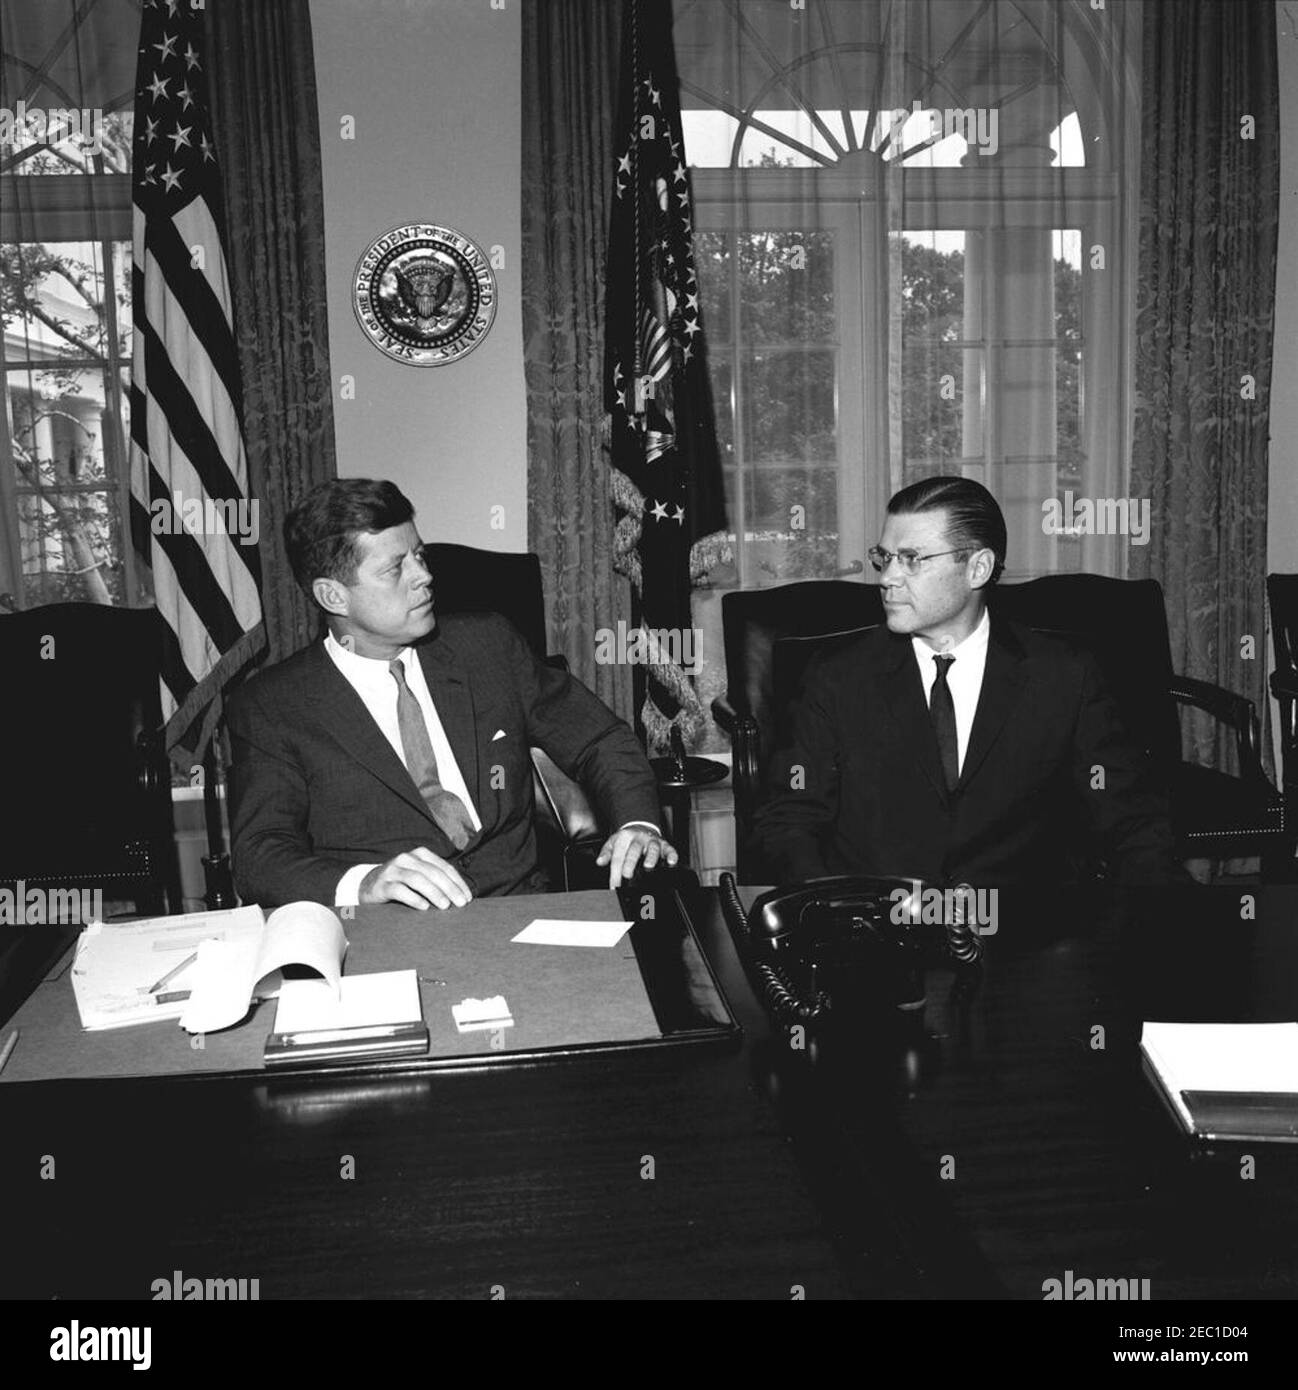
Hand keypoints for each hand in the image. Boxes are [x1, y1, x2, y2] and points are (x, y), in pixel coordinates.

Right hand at [358, 848, 472, 909]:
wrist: (368, 886)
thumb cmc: (401, 883)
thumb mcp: (419, 876)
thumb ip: (436, 881)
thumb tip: (461, 896)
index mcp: (420, 855)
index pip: (444, 867)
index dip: (458, 882)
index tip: (468, 897)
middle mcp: (406, 859)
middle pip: (432, 872)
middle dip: (449, 888)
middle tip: (460, 903)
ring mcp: (392, 870)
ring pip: (417, 879)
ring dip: (434, 892)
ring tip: (445, 905)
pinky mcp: (381, 884)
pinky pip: (399, 890)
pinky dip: (413, 898)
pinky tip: (424, 907)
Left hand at [595, 825, 677, 889]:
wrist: (641, 826)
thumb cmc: (627, 839)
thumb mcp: (613, 842)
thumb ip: (606, 853)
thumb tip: (600, 862)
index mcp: (624, 838)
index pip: (618, 857)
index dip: (615, 873)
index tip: (614, 885)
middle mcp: (638, 839)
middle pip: (634, 851)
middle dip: (630, 863)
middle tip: (627, 875)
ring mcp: (652, 841)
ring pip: (652, 848)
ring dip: (651, 857)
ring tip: (648, 866)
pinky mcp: (664, 844)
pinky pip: (669, 848)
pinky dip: (671, 855)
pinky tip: (671, 861)